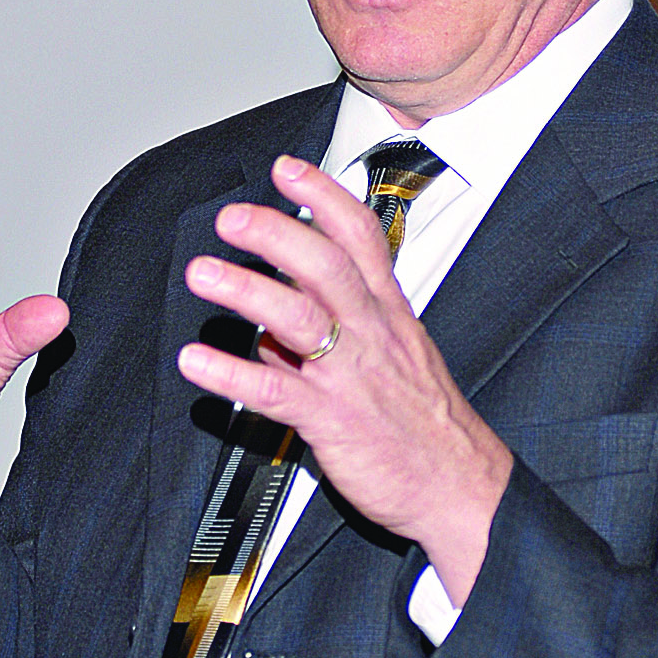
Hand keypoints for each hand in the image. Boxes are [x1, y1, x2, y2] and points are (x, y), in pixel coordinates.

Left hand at [178, 154, 511, 605]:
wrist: (461, 488)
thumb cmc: (426, 427)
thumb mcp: (391, 361)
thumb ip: (331, 336)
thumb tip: (272, 327)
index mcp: (388, 314)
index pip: (361, 237)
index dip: (324, 197)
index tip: (288, 169)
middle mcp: (370, 335)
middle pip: (324, 265)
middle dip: (275, 232)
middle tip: (233, 218)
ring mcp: (350, 376)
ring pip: (298, 317)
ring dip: (245, 289)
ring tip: (203, 272)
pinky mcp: (332, 421)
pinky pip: (275, 390)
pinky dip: (231, 373)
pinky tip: (196, 361)